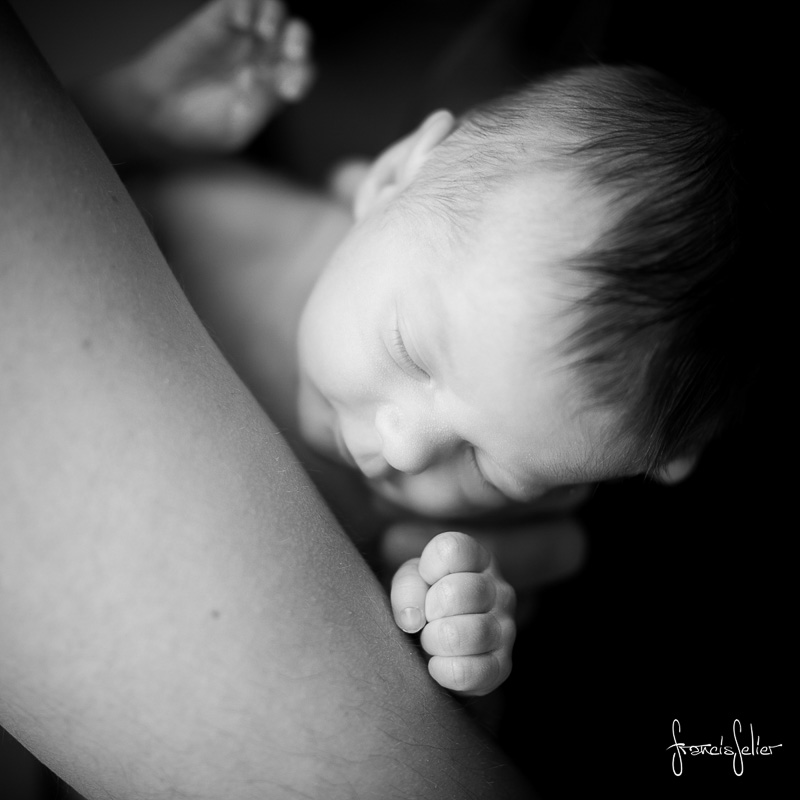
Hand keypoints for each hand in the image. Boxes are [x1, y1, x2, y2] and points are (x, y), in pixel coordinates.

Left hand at [391, 531, 514, 696]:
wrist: (439, 643)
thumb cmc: (426, 602)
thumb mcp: (412, 582)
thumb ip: (408, 587)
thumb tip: (413, 618)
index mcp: (478, 560)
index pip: (452, 549)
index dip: (428, 567)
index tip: (426, 580)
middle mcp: (499, 590)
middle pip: (455, 592)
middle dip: (429, 609)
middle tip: (427, 617)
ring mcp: (505, 628)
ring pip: (469, 633)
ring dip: (435, 641)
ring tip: (431, 641)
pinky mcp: (501, 665)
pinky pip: (469, 671)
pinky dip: (443, 670)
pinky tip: (437, 664)